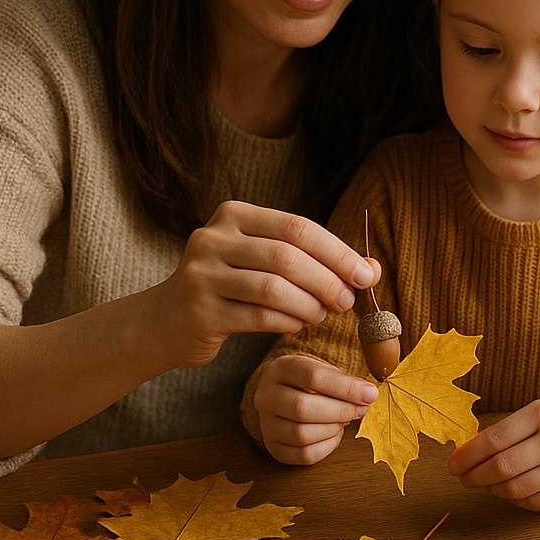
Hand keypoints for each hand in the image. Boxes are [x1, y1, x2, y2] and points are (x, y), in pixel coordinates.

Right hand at [144, 201, 380, 369]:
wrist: (168, 321)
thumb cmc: (232, 286)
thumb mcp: (268, 262)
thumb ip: (316, 261)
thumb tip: (372, 270)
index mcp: (234, 214)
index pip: (297, 227)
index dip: (337, 252)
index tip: (365, 275)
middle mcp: (212, 238)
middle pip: (286, 257)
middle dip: (326, 281)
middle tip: (347, 302)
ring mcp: (201, 274)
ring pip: (273, 289)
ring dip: (309, 305)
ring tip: (321, 315)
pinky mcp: (199, 311)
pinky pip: (258, 317)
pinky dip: (288, 322)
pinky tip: (299, 325)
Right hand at [254, 355, 377, 464]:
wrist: (285, 394)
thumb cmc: (310, 381)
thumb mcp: (324, 369)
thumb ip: (344, 380)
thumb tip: (368, 395)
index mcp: (279, 369)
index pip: (312, 376)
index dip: (345, 387)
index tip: (369, 394)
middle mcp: (265, 396)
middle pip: (302, 408)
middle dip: (340, 411)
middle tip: (360, 409)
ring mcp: (266, 424)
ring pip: (301, 434)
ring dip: (332, 429)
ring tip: (345, 420)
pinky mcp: (273, 447)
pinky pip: (303, 455)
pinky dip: (326, 446)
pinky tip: (334, 433)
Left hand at [446, 400, 539, 510]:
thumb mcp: (537, 414)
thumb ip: (505, 432)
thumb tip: (464, 455)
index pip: (495, 439)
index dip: (468, 455)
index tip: (452, 465)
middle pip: (502, 467)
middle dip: (475, 476)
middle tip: (462, 478)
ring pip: (515, 489)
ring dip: (493, 489)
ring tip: (485, 483)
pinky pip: (532, 503)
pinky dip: (513, 499)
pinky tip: (508, 491)